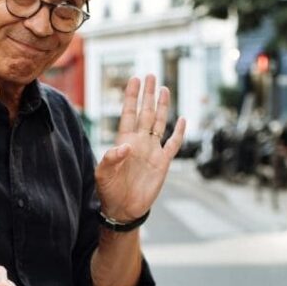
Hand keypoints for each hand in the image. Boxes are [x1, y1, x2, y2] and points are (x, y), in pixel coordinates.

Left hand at [96, 74, 185, 221]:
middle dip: (147, 94)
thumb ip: (111, 158)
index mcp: (123, 141)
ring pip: (159, 123)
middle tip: (150, 76)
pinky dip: (178, 133)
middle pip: (145, 112)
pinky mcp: (162, 163)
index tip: (134, 79)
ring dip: (162, 107)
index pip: (128, 113)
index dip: (131, 96)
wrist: (122, 209)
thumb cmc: (108, 190)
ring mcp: (152, 151)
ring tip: (164, 89)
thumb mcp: (103, 174)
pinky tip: (182, 120)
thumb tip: (126, 145)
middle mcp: (139, 142)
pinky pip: (173, 144)